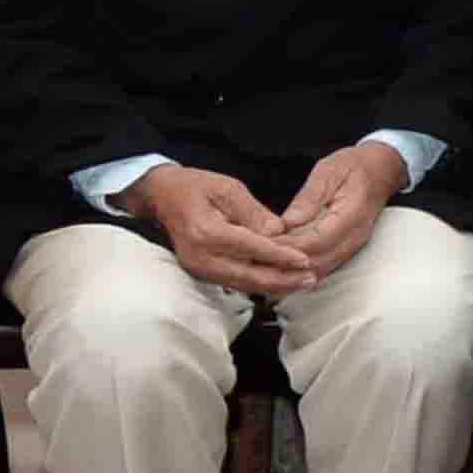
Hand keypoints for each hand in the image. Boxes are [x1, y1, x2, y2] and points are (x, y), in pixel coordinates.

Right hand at [132, 165, 315, 298]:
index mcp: (207, 233)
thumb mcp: (229, 189)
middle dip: (282, 280)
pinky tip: (280, 282)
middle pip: (248, 276)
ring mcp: (199, 268)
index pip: (251, 249)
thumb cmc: (196, 187)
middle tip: (311, 278)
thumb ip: (255, 213)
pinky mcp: (201, 271)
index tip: (305, 260)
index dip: (280, 256)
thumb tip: (280, 233)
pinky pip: (234, 282)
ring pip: (242, 284)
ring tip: (302, 282)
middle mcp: (201, 257)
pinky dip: (258, 283)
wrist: (161, 196)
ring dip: (273, 286)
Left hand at [272, 139, 409, 274]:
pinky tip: (282, 266)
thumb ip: (309, 197)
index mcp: (351, 215)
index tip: (261, 244)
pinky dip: (301, 270)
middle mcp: (354, 237)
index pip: (315, 242)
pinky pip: (324, 267)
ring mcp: (353, 246)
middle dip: (285, 265)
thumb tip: (288, 222)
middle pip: (317, 263)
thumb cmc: (354, 166)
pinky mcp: (347, 249)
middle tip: (256, 259)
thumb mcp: (328, 171)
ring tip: (264, 265)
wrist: (382, 169)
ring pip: (320, 271)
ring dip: (292, 272)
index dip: (287, 247)